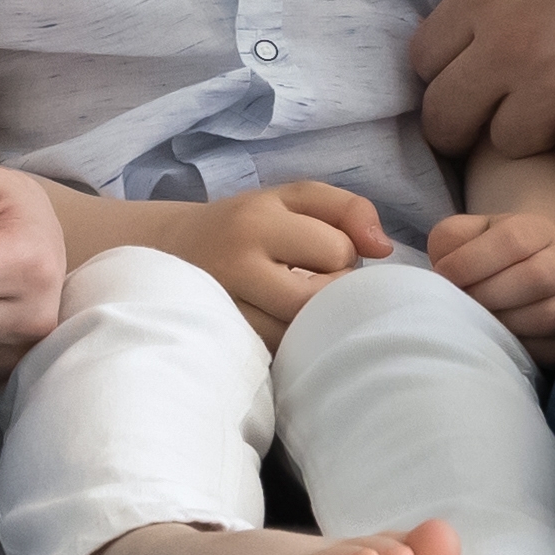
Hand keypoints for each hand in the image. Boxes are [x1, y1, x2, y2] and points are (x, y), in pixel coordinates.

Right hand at [187, 178, 393, 335]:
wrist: (171, 252)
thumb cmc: (246, 224)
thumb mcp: (293, 199)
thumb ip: (347, 209)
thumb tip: (384, 248)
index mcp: (256, 221)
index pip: (337, 251)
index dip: (342, 254)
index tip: (320, 254)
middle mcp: (235, 266)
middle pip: (320, 300)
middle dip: (331, 293)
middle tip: (315, 282)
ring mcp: (224, 311)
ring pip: (300, 334)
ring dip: (312, 322)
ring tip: (295, 302)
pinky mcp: (221, 344)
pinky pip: (278, 355)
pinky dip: (291, 342)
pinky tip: (280, 324)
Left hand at [420, 202, 554, 354]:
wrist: (528, 274)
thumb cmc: (490, 256)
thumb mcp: (469, 234)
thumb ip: (451, 239)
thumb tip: (445, 271)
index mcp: (539, 230)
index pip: (512, 240)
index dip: (471, 261)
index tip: (444, 274)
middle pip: (536, 278)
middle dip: (486, 295)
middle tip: (459, 303)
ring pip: (548, 316)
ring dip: (502, 323)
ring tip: (477, 321)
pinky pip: (554, 347)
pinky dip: (521, 347)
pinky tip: (499, 339)